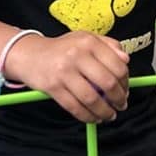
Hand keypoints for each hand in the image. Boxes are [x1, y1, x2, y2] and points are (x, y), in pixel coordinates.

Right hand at [6, 31, 129, 122]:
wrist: (30, 54)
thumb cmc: (61, 48)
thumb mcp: (85, 38)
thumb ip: (108, 45)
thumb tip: (126, 60)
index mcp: (88, 42)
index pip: (117, 65)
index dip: (126, 82)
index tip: (126, 89)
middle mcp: (76, 55)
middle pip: (107, 83)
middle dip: (119, 99)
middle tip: (121, 104)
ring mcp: (64, 71)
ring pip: (92, 99)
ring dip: (105, 111)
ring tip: (109, 114)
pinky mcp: (53, 87)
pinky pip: (76, 108)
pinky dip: (88, 117)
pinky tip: (93, 117)